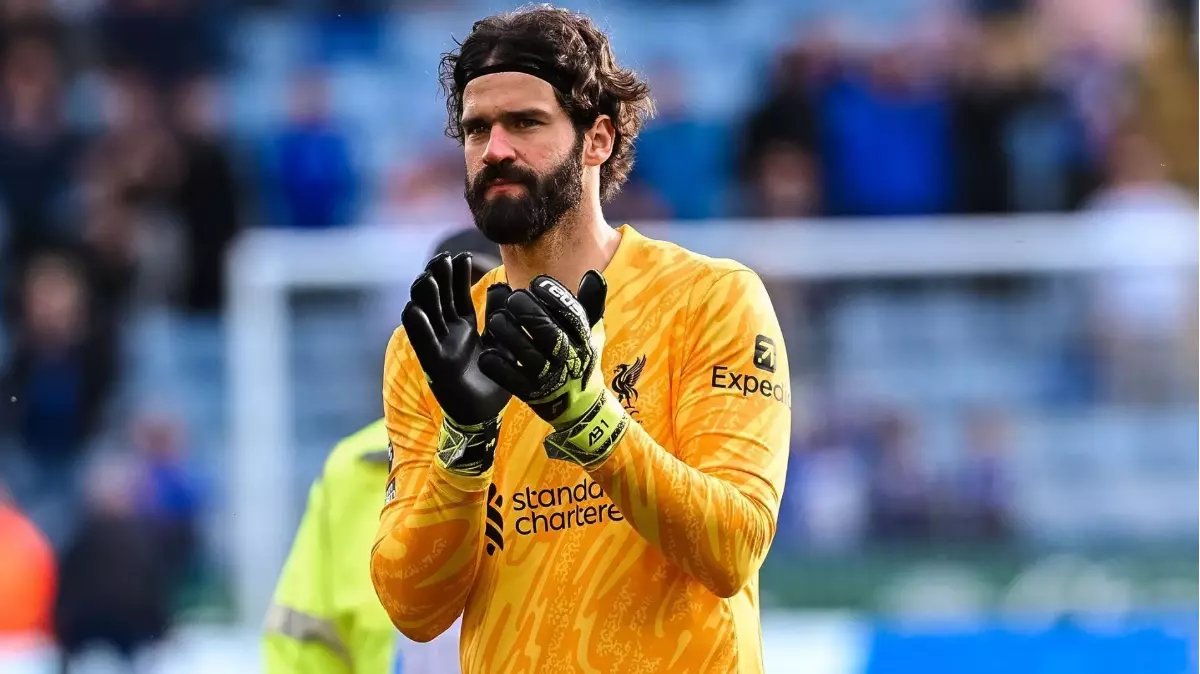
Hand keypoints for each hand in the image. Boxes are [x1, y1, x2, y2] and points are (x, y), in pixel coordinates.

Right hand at [402, 252, 510, 474]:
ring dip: (424, 296)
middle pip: (439, 299)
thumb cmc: (493, 379)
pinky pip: (423, 343)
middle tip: (442, 258)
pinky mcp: (434, 365)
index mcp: (464, 327)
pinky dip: (417, 326)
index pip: (457, 295)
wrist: (486, 415)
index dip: (457, 275)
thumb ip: (499, 317)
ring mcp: (438, 347)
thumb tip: (504, 287)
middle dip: (439, 278)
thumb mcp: (501, 342)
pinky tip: (413, 308)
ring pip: (427, 316)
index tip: (461, 255)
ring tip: (427, 277)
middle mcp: (448, 334)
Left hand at [478, 271, 628, 467]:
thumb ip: (589, 304)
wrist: (578, 405)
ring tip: (496, 320)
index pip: (571, 315)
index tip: (537, 283)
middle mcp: (567, 359)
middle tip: (513, 299)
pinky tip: (487, 353)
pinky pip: (511, 381)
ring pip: (527, 355)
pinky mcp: (530, 394)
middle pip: (549, 334)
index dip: (554, 296)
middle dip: (529, 312)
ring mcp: (548, 378)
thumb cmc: (579, 358)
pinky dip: (498, 367)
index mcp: (582, 340)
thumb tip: (592, 275)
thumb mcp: (589, 332)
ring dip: (509, 335)